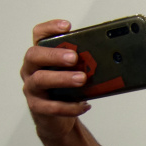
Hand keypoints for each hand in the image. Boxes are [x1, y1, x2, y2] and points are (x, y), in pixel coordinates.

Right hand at [21, 20, 90, 140]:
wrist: (59, 119)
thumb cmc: (67, 90)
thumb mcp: (76, 72)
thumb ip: (85, 63)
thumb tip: (113, 57)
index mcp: (42, 56)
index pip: (39, 35)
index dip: (50, 28)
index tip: (67, 26)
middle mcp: (32, 69)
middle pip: (34, 55)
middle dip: (55, 55)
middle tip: (74, 57)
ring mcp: (32, 88)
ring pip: (40, 80)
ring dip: (62, 78)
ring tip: (82, 79)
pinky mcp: (37, 107)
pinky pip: (51, 106)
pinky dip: (69, 106)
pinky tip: (84, 105)